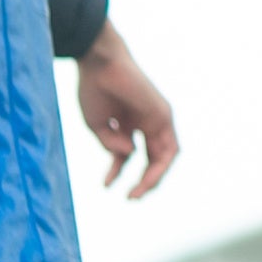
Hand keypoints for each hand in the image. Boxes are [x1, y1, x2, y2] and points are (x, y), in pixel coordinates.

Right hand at [74, 21, 179, 197]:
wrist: (98, 63)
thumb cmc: (94, 90)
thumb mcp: (98, 126)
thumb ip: (112, 145)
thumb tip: (129, 156)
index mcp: (129, 125)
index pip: (130, 155)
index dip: (119, 172)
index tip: (107, 186)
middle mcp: (146, 123)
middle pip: (152, 159)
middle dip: (143, 181)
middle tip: (131, 198)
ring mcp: (157, 118)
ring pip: (165, 156)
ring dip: (154, 178)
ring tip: (138, 193)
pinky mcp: (164, 114)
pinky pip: (168, 146)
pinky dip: (156, 161)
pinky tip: (133, 162)